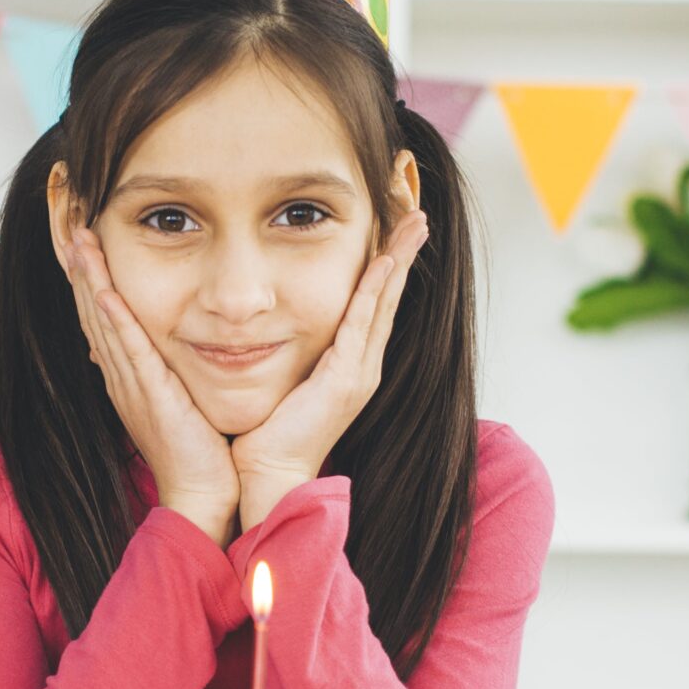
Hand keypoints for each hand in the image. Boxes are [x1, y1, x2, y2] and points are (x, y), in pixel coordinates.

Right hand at [60, 222, 238, 542]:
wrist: (204, 493)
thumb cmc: (200, 449)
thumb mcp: (180, 395)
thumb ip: (170, 365)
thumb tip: (171, 338)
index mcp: (127, 371)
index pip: (101, 310)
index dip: (88, 270)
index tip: (81, 231)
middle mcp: (120, 373)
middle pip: (90, 306)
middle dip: (79, 262)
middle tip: (69, 220)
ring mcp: (130, 383)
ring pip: (101, 319)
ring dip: (87, 277)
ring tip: (76, 237)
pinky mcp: (149, 395)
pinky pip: (127, 350)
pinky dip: (113, 318)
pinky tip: (102, 289)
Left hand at [232, 209, 428, 524]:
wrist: (271, 474)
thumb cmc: (269, 431)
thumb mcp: (287, 378)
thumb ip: (293, 351)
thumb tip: (275, 320)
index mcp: (351, 364)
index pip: (374, 304)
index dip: (387, 265)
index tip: (394, 228)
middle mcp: (363, 365)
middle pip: (390, 297)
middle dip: (404, 253)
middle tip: (418, 214)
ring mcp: (359, 372)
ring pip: (384, 304)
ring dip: (399, 261)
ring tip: (414, 224)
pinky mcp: (345, 380)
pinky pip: (362, 325)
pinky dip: (375, 292)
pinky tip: (384, 263)